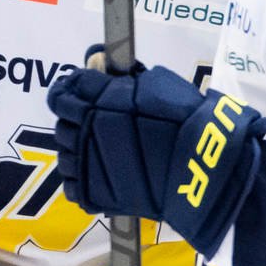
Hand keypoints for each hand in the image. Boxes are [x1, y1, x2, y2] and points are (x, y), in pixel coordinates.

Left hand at [46, 61, 265, 257]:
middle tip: (91, 123)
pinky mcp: (95, 193)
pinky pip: (72, 185)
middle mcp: (87, 130)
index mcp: (100, 101)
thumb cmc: (187, 120)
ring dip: (75, 149)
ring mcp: (88, 163)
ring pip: (64, 154)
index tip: (76, 92)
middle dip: (73, 120)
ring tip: (94, 150)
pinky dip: (80, 179)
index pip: (65, 92)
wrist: (203, 168)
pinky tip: (95, 174)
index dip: (69, 90)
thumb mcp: (157, 85)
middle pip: (62, 123)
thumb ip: (124, 81)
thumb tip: (102, 72)